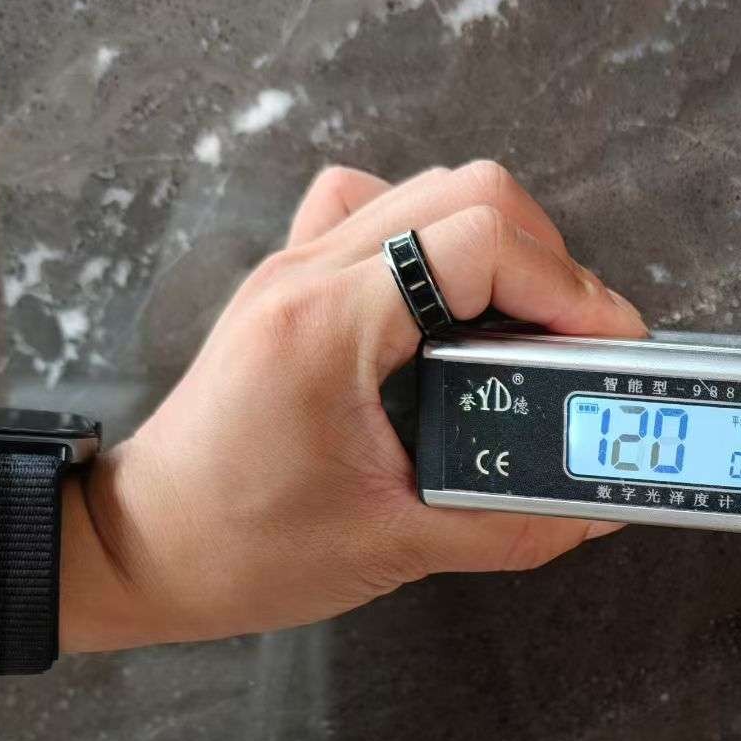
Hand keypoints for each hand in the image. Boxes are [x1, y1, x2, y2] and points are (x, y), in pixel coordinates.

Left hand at [76, 161, 646, 648]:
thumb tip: (595, 506)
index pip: (478, 243)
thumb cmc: (236, 548)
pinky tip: (450, 301)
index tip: (605, 342)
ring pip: (425, 189)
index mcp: (329, 327)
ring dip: (498, 240)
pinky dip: (433, 237)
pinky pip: (373, 210)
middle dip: (549, 257)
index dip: (567, 286)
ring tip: (531, 320)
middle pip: (465, 192)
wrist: (135, 551)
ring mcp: (294, 269)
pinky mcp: (291, 284)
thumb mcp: (395, 546)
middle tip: (578, 335)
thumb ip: (512, 525)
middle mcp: (309, 275)